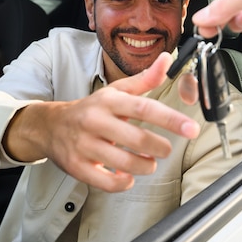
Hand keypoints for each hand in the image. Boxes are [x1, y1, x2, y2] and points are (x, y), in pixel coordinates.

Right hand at [3, 52, 199, 191]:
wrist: (49, 126)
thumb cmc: (91, 109)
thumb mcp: (116, 91)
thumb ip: (145, 79)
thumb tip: (168, 60)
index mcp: (109, 101)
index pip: (144, 108)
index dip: (171, 119)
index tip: (192, 129)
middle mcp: (95, 121)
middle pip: (137, 139)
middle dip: (160, 148)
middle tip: (166, 149)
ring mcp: (84, 145)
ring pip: (125, 163)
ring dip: (145, 166)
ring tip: (149, 162)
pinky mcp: (77, 166)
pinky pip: (107, 182)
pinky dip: (124, 182)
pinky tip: (128, 176)